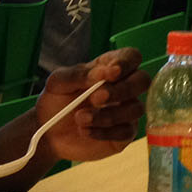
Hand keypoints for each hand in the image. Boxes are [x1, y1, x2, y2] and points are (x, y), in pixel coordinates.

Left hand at [35, 49, 149, 161]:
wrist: (48, 134)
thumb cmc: (56, 102)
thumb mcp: (58, 83)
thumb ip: (78, 74)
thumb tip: (103, 73)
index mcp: (109, 68)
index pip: (131, 57)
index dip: (126, 62)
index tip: (111, 72)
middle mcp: (123, 87)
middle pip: (142, 80)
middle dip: (122, 89)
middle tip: (96, 98)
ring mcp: (126, 111)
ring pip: (135, 109)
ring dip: (107, 115)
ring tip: (80, 119)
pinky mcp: (124, 134)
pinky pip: (125, 132)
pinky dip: (104, 132)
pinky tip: (85, 131)